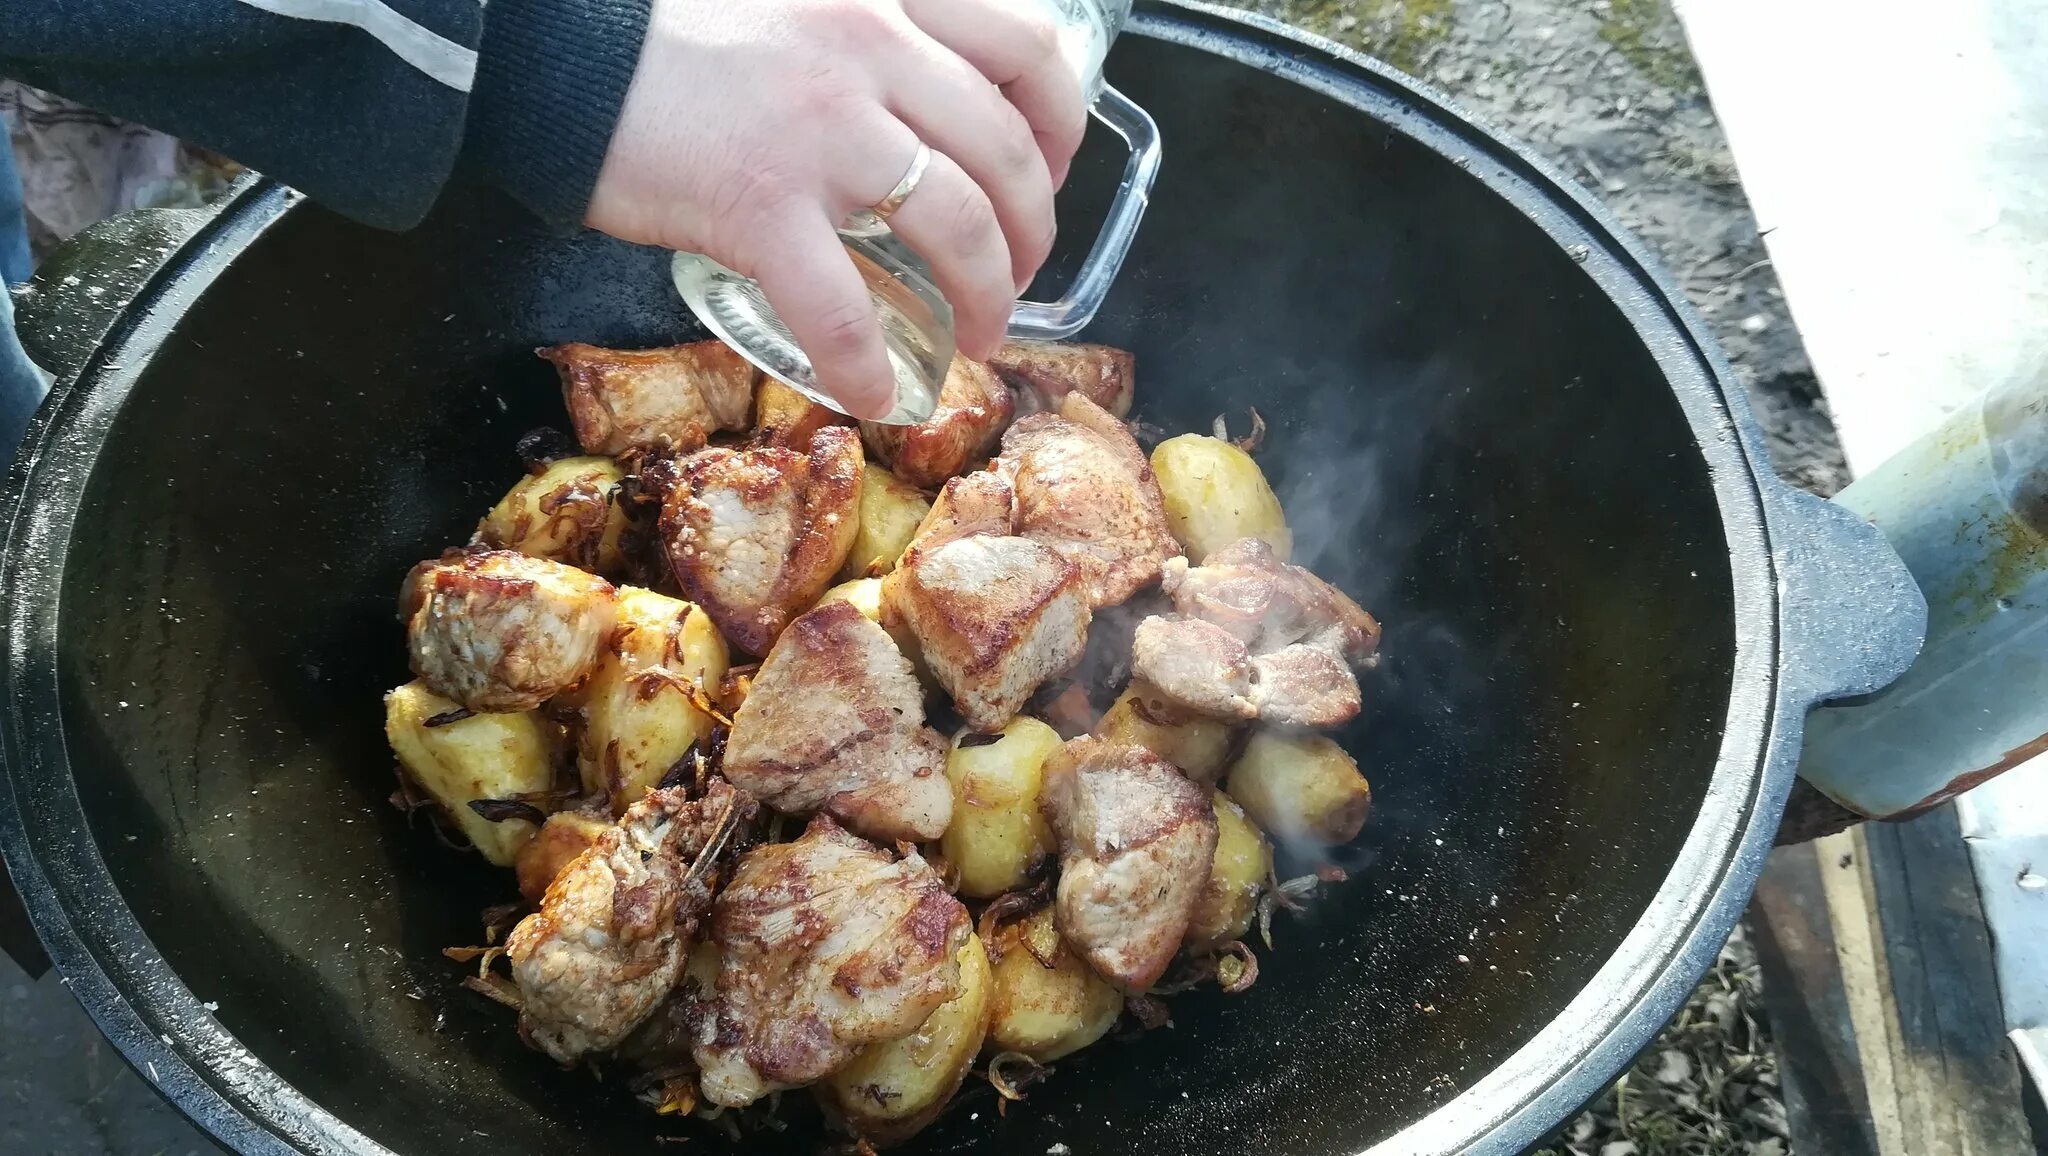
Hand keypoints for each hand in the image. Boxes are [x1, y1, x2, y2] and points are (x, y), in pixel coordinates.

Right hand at [587, 0, 1087, 418]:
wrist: (554, 52)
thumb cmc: (668, 33)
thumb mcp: (798, 2)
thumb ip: (865, 38)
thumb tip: (918, 111)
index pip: (1028, 48)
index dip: (1061, 125)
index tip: (1048, 173)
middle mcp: (873, 48)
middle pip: (1007, 154)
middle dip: (1031, 236)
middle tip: (1014, 277)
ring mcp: (823, 128)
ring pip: (958, 226)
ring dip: (984, 298)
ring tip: (975, 336)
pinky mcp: (761, 203)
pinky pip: (841, 306)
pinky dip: (867, 365)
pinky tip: (874, 395)